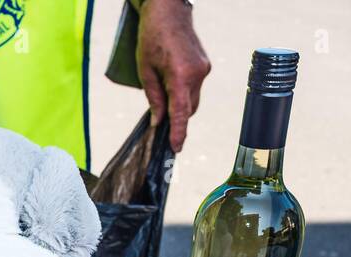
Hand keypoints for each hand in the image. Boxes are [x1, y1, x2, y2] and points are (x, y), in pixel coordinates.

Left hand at [137, 0, 210, 151]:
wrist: (168, 11)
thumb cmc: (151, 37)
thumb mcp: (145, 71)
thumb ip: (153, 98)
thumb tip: (158, 122)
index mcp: (180, 75)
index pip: (181, 112)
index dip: (179, 132)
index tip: (176, 147)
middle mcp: (197, 74)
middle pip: (188, 109)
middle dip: (176, 118)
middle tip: (160, 123)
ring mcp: (204, 70)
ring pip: (193, 99)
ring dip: (180, 104)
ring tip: (163, 92)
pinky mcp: (205, 66)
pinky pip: (195, 88)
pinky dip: (184, 92)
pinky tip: (172, 82)